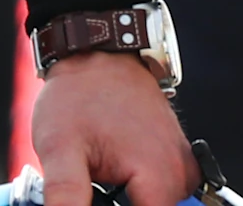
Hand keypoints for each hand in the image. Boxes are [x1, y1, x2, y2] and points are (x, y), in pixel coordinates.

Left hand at [29, 48, 190, 205]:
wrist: (95, 52)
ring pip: (159, 202)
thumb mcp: (59, 150)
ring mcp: (182, 162)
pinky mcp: (178, 156)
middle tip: (92, 181)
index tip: (92, 195)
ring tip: (99, 178)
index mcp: (159, 176)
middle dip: (121, 204)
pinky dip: (142, 191)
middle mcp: (180, 172)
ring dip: (131, 199)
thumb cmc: (78, 94)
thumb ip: (66, 199)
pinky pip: (164, 190)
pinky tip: (116, 177)